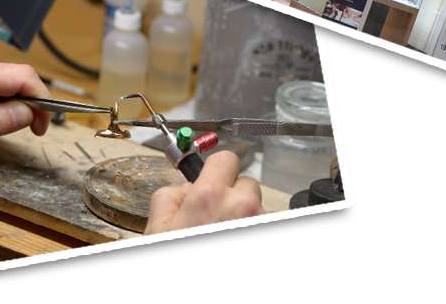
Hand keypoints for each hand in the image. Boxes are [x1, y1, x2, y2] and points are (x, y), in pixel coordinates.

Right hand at [140, 151, 306, 282]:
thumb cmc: (179, 284)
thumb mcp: (155, 235)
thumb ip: (168, 197)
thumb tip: (185, 187)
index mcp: (210, 196)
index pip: (226, 160)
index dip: (219, 173)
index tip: (219, 185)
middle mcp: (243, 206)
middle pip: (247, 187)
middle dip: (236, 204)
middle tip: (222, 231)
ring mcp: (270, 228)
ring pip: (264, 214)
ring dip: (253, 228)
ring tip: (234, 255)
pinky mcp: (290, 251)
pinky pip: (282, 238)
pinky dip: (271, 250)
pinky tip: (252, 267)